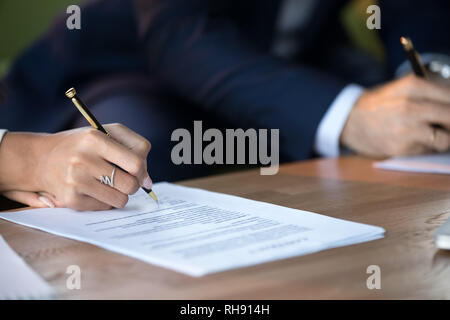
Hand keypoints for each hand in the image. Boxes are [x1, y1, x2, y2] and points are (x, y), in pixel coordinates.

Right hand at [0, 123, 151, 209]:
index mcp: (94, 138)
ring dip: (119, 194)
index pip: (136, 162)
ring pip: (120, 199)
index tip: (138, 171)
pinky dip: (104, 201)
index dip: (143, 169)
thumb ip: (134, 148)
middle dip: (132, 183)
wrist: (40, 159)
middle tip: (121, 177)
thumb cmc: (82, 145)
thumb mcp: (106, 133)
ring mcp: (75, 181)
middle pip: (131, 184)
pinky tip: (92, 189)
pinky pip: (105, 207)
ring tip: (107, 183)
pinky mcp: (70, 199)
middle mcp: (83, 159)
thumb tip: (148, 182)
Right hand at [341, 75, 449, 157]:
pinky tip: (413, 140)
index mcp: (413, 86)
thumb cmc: (379, 104)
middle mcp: (411, 107)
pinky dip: (426, 147)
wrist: (349, 121)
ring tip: (431, 133)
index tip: (448, 114)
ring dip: (443, 139)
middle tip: (445, 125)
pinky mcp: (401, 148)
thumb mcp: (403, 88)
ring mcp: (406, 129)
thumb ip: (431, 93)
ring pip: (446, 140)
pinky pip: (427, 150)